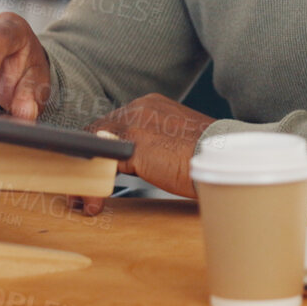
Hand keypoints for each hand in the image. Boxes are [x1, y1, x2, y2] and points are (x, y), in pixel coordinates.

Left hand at [73, 94, 214, 213]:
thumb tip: (121, 156)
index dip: (102, 148)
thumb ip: (148, 142)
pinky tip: (92, 201)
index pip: (113, 124)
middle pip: (99, 134)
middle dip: (88, 162)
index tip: (95, 167)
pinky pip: (103, 167)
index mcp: (150, 104)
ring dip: (87, 177)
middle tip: (80, 190)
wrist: (226, 160)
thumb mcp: (174, 141)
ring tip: (82, 201)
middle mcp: (139, 108)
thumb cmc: (206, 156)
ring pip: (97, 150)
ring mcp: (135, 125)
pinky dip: (94, 186)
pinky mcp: (134, 147)